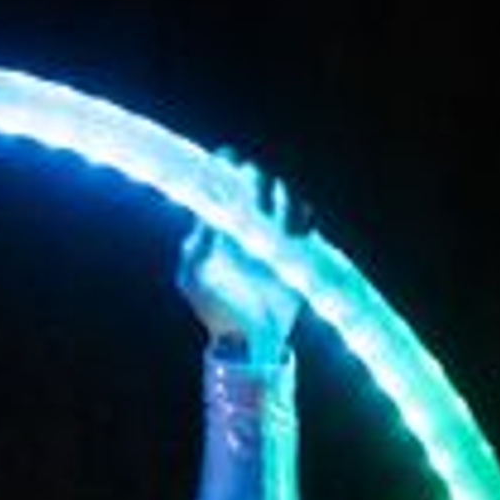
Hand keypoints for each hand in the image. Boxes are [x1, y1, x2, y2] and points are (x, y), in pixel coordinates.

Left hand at [177, 158, 301, 359]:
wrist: (247, 336)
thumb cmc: (214, 305)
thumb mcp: (193, 277)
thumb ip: (195, 248)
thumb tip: (205, 219)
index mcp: (218, 218)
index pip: (222, 174)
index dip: (226, 162)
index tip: (228, 165)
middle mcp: (246, 216)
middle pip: (259, 177)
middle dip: (260, 183)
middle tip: (258, 207)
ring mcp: (273, 229)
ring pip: (286, 194)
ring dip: (286, 204)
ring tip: (284, 230)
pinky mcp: (296, 244)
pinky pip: (306, 218)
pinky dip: (303, 218)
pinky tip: (296, 235)